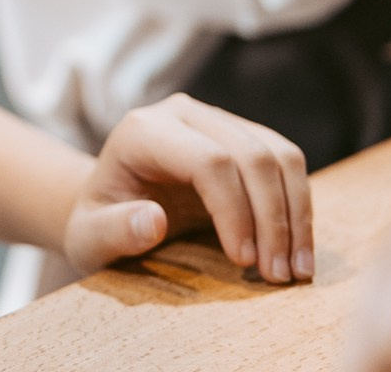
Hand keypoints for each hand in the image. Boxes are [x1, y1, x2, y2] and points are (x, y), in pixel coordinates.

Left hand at [63, 93, 313, 280]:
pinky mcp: (243, 137)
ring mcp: (216, 120)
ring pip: (279, 157)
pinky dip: (299, 208)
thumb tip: (154, 219)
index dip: (235, 211)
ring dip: (296, 216)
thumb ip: (114, 230)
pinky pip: (287, 164)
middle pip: (252, 156)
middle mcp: (183, 114)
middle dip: (273, 220)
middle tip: (277, 277)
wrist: (109, 207)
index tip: (244, 262)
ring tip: (295, 271)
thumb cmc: (97, 222)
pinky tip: (297, 251)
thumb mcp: (90, 236)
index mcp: (143, 131)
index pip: (209, 161)